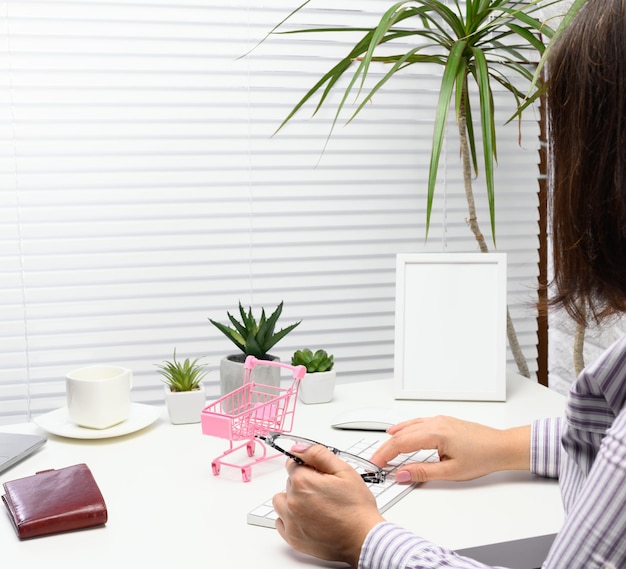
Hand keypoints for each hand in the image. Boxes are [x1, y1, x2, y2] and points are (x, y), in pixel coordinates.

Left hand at [273, 443, 384, 566]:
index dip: (310, 467)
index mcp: (303, 482)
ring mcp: (291, 521)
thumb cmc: (357, 507)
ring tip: (315, 505)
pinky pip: (281, 521)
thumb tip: (298, 448)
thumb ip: (318, 454)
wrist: (364, 539)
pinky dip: (290, 518)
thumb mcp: (344, 471)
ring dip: (293, 499)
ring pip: (282, 500)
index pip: (293, 463)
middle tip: (325, 492)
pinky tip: (308, 518)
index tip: (320, 476)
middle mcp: (292, 501)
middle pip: (289, 482)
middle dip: (304, 482)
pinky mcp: (292, 538)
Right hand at [370, 415, 530, 482]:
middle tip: (376, 461)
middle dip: (386, 448)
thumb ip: (423, 472)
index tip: (376, 464)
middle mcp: (435, 423)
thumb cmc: (482, 457)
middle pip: (402, 434)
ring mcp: (439, 420)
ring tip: (383, 449)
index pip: (401, 443)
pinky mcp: (443, 421)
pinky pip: (417, 423)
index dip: (385, 454)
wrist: (501, 446)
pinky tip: (399, 431)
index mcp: (435, 433)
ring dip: (394, 438)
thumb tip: (402, 474)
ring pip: (408, 427)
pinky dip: (404, 429)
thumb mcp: (451, 471)